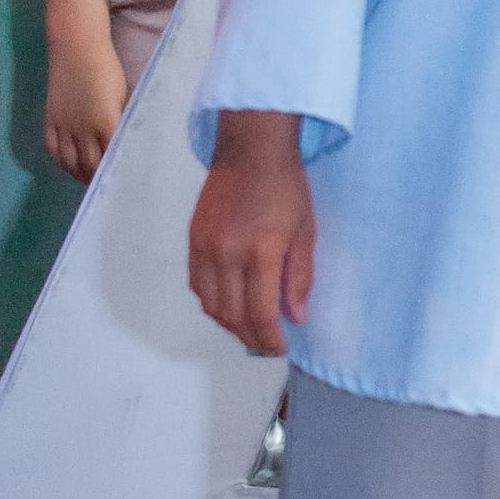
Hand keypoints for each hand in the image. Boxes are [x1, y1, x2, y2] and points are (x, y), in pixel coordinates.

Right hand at [44, 34, 127, 184]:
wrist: (77, 49)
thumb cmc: (107, 70)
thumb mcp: (125, 96)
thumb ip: (125, 120)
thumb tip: (133, 140)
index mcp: (107, 123)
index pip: (114, 157)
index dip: (119, 171)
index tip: (128, 182)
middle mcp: (83, 129)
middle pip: (91, 165)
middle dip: (100, 180)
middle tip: (110, 189)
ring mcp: (64, 126)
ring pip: (71, 162)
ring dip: (81, 175)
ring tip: (91, 183)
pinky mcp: (51, 120)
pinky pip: (53, 150)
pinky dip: (61, 163)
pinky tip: (70, 168)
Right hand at [188, 113, 314, 356]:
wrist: (250, 150)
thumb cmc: (285, 187)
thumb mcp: (305, 232)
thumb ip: (299, 278)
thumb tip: (295, 316)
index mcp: (261, 253)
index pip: (260, 314)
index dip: (269, 339)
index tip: (280, 349)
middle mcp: (228, 255)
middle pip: (232, 316)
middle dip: (250, 338)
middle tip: (266, 344)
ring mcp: (206, 248)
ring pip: (210, 305)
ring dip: (229, 324)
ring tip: (249, 328)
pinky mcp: (193, 241)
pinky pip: (197, 285)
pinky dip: (212, 303)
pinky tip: (228, 304)